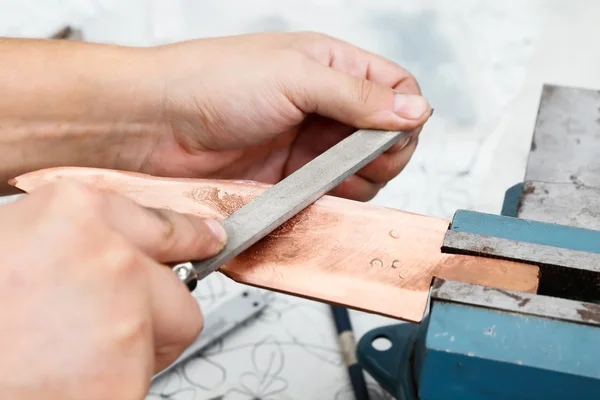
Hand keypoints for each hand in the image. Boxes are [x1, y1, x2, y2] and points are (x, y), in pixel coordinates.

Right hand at [0, 181, 225, 398]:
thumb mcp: (15, 245)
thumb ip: (72, 239)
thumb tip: (120, 244)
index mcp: (73, 213)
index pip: (164, 223)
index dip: (184, 239)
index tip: (207, 239)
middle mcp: (107, 253)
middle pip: (178, 285)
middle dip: (153, 308)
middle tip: (100, 326)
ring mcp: (124, 312)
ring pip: (170, 332)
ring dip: (134, 349)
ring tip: (67, 356)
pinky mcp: (128, 370)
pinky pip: (149, 374)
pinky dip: (120, 382)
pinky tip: (68, 380)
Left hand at [140, 32, 431, 200]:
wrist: (156, 125)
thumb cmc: (212, 81)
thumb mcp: (295, 76)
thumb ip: (359, 96)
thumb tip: (415, 109)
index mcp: (331, 66)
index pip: (396, 89)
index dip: (405, 114)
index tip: (393, 134)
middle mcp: (324, 106)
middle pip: (385, 136)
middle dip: (383, 153)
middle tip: (357, 159)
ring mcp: (307, 145)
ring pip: (361, 171)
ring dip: (358, 180)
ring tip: (330, 176)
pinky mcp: (289, 178)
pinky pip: (329, 195)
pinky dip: (333, 200)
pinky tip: (318, 194)